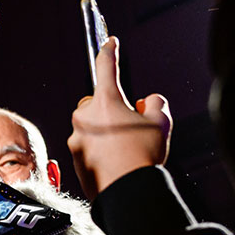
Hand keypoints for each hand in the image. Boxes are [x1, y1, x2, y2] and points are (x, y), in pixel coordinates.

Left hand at [67, 38, 171, 198]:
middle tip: (129, 126)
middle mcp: (85, 116)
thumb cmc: (143, 156)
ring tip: (123, 150)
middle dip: (110, 109)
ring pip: (90, 125)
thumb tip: (147, 102)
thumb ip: (156, 103)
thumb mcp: (161, 123)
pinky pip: (86, 145)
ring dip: (104, 131)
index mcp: (106, 102)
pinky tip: (114, 162)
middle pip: (96, 102)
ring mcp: (76, 137)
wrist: (127, 192)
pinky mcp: (73, 157)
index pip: (105, 66)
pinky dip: (98, 149)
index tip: (110, 42)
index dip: (109, 51)